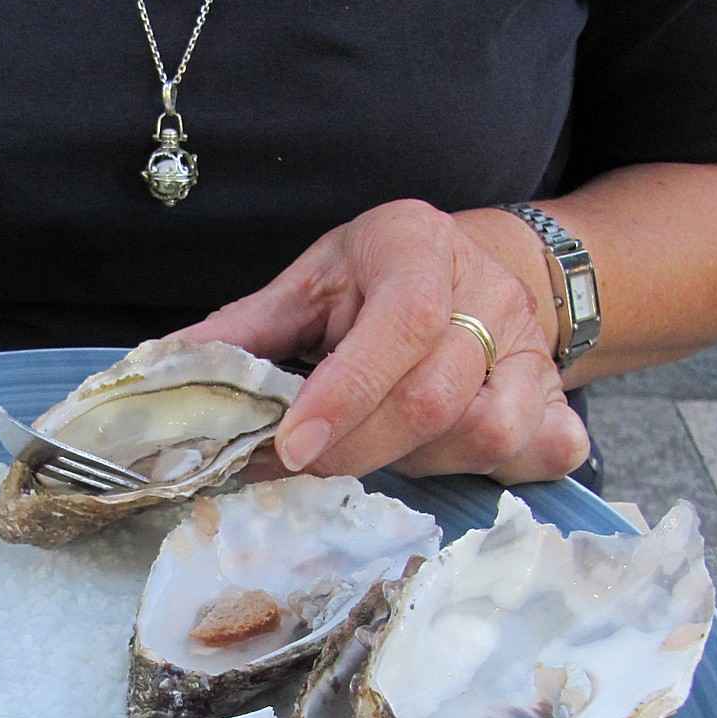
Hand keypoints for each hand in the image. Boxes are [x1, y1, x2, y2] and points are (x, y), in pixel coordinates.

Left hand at [171, 199, 589, 483]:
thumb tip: (159, 374)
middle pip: (436, 397)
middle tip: (302, 463)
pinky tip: (440, 455)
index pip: (400, 324)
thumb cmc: (372, 280)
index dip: (347, 394)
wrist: (468, 269)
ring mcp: (533, 348)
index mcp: (417, 246)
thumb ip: (242, 330)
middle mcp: (489, 292)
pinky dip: (487, 471)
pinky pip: (539, 452)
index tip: (290, 448)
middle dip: (357, 448)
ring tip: (371, 446)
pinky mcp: (557, 395)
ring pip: (484, 433)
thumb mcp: (306, 284)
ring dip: (411, 461)